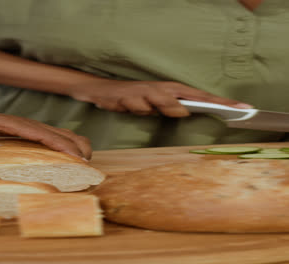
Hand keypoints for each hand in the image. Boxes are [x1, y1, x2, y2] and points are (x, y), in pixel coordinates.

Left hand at [0, 95, 90, 165]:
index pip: (27, 129)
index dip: (51, 140)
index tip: (71, 151)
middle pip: (38, 127)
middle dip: (64, 140)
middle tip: (87, 156)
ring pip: (33, 130)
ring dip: (57, 139)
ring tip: (78, 153)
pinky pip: (22, 137)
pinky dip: (40, 143)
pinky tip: (47, 152)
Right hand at [68, 79, 252, 116]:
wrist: (101, 91)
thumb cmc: (131, 98)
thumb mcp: (153, 106)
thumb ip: (170, 109)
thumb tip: (185, 114)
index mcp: (170, 90)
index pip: (201, 97)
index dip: (222, 102)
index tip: (243, 108)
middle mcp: (161, 88)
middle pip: (191, 96)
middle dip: (210, 103)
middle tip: (229, 109)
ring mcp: (146, 90)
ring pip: (164, 103)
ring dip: (160, 108)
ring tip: (144, 106)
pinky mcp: (130, 95)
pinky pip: (140, 107)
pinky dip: (135, 109)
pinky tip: (124, 106)